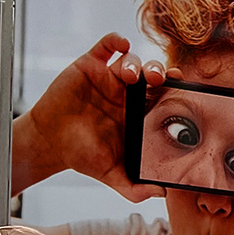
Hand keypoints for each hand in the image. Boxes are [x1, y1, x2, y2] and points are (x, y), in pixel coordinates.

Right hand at [10, 31, 169, 201]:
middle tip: (160, 78)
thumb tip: (161, 194)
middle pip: (151, 74)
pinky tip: (121, 43)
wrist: (50, 144)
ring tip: (130, 74)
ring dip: (136, 62)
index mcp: (138, 113)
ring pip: (131, 60)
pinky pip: (106, 45)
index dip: (174, 91)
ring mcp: (109, 78)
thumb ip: (134, 187)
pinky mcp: (90, 66)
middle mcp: (127, 93)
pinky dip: (115, 40)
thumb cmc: (83, 156)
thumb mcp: (111, 174)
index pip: (162, 97)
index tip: (182, 90)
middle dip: (159, 72)